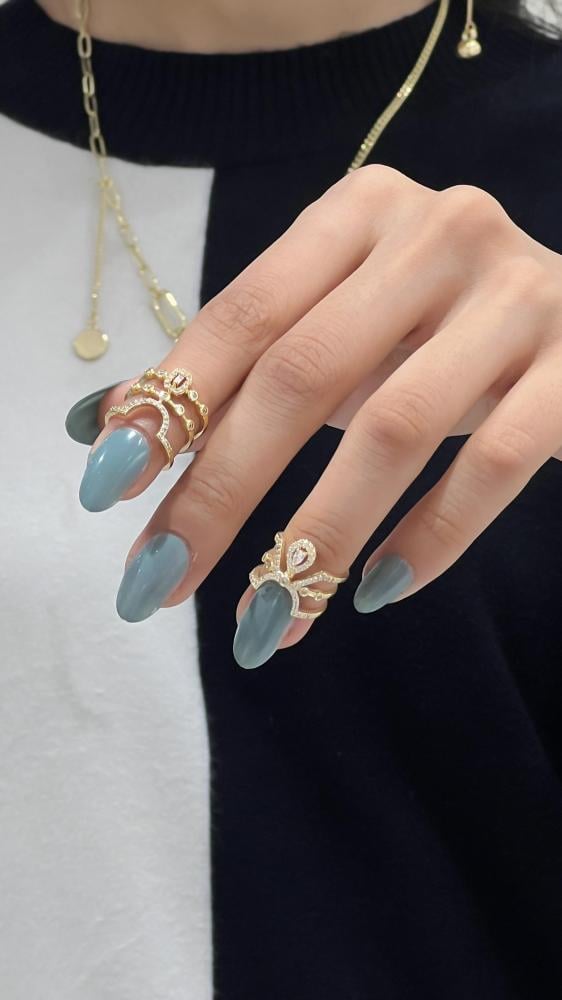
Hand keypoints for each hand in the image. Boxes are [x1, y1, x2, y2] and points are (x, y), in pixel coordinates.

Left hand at [72, 165, 561, 667]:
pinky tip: (376, 592)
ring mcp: (516, 298)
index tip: (108, 488)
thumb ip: (233, 370)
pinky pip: (493, 463)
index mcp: (359, 214)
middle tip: (159, 581)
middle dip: (221, 489)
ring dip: (316, 536)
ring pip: (395, 428)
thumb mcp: (336, 331)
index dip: (172, 401)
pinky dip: (429, 537)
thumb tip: (94, 426)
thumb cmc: (436, 329)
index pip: (245, 312)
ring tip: (264, 622)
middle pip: (304, 374)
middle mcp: (436, 236)